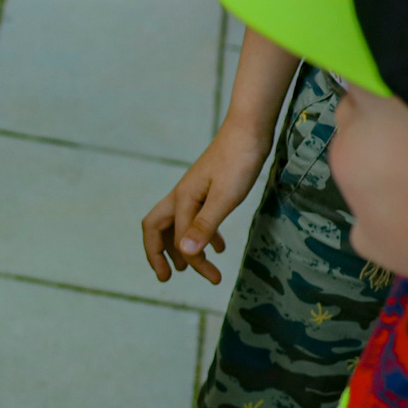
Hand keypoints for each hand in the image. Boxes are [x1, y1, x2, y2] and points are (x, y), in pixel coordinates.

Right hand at [139, 119, 271, 284]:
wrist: (250, 129)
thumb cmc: (239, 161)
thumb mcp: (225, 197)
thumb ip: (204, 225)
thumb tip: (186, 254)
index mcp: (182, 199)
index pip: (175, 237)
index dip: (183, 260)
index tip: (199, 277)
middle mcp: (182, 196)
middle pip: (158, 228)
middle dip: (159, 254)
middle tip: (169, 278)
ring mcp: (194, 191)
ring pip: (177, 223)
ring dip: (184, 247)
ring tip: (200, 267)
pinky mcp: (209, 188)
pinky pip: (196, 216)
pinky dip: (203, 234)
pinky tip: (220, 246)